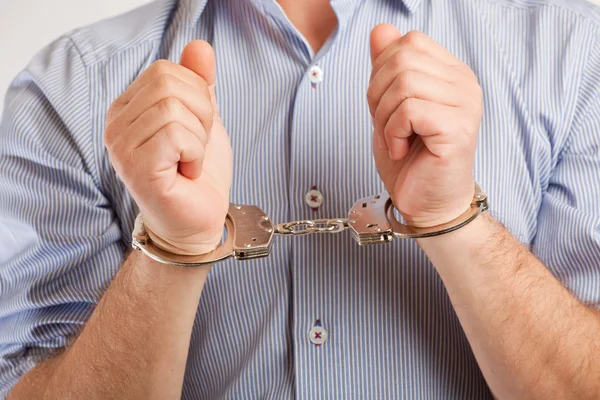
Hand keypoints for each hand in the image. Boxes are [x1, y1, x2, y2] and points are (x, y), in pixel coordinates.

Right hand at [104, 41, 231, 255]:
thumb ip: (198, 82)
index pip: (166, 71)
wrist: (198, 218)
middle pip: (170, 85)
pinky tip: (186, 172)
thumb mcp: (203, 118)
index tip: (195, 130)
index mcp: (128, 107)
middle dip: (201, 115)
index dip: (197, 97)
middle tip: (195, 147)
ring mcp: (120, 146)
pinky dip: (195, 153)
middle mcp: (115, 124)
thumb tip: (199, 47)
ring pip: (174, 109)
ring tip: (189, 161)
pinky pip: (176, 135)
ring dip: (198, 138)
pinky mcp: (135, 167)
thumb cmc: (198, 172)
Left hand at [367, 25, 482, 227]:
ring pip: (403, 83)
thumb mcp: (389, 107)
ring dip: (384, 117)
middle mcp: (464, 83)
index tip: (386, 107)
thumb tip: (380, 30)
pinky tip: (402, 150)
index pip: (409, 42)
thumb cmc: (411, 159)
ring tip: (395, 140)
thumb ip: (387, 69)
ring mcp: (465, 104)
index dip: (382, 72)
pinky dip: (393, 132)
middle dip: (378, 95)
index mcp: (451, 73)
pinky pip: (409, 109)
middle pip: (402, 59)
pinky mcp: (458, 127)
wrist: (427, 204)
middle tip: (386, 127)